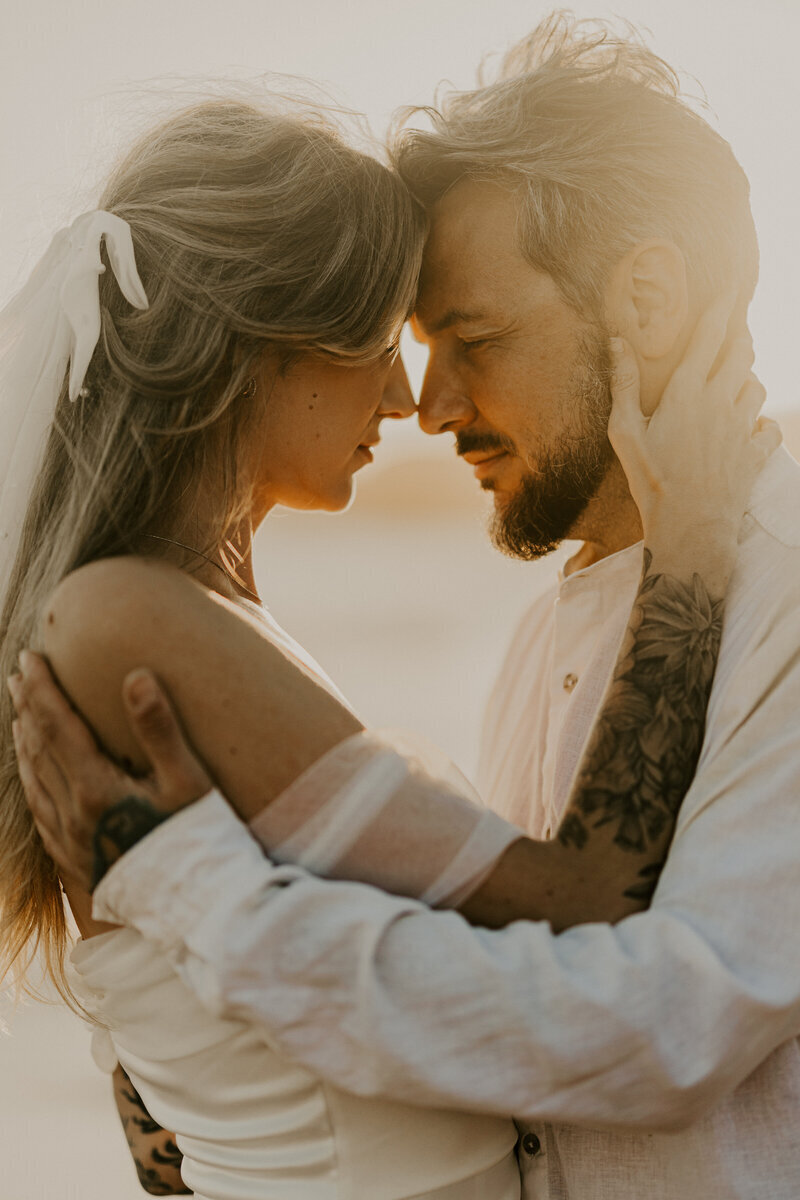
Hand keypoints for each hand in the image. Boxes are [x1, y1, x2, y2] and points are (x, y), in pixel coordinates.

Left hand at [8, 652, 211, 891]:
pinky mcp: (75, 860)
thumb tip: (135, 675)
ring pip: (34, 780)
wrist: (196, 908)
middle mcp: (72, 813)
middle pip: (38, 748)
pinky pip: (40, 812)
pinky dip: (31, 782)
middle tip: (20, 673)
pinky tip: (34, 776)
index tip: (32, 656)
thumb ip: (158, 727)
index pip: (57, 725)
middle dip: (28, 707)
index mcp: (95, 788)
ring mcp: (70, 840)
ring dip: (25, 741)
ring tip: (22, 714)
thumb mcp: (187, 780)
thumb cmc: (198, 839)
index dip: (43, 688)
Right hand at [608, 294, 780, 584]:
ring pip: (757, 386)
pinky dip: (761, 423)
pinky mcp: (754, 454)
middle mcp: (720, 403)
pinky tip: (751, 426)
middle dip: (740, 336)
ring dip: (747, 378)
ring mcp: (741, 428)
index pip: (709, 338)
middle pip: (742, 353)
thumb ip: (623, 385)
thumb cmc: (650, 482)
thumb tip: (617, 343)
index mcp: (686, 394)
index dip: (720, 309)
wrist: (690, 529)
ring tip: (736, 380)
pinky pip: (768, 427)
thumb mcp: (625, 433)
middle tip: (735, 330)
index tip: (728, 289)